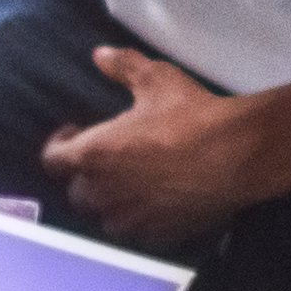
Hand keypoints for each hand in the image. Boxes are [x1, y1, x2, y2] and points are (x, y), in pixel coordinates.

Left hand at [37, 45, 286, 243]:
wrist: (237, 154)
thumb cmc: (191, 116)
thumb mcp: (155, 79)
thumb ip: (123, 67)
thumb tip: (101, 55)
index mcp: (94, 154)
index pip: (52, 160)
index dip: (59, 145)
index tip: (73, 133)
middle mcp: (105, 192)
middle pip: (77, 193)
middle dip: (85, 176)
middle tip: (104, 159)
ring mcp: (132, 218)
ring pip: (105, 218)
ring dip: (110, 203)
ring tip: (127, 186)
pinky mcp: (159, 234)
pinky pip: (138, 233)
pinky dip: (140, 220)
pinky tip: (155, 203)